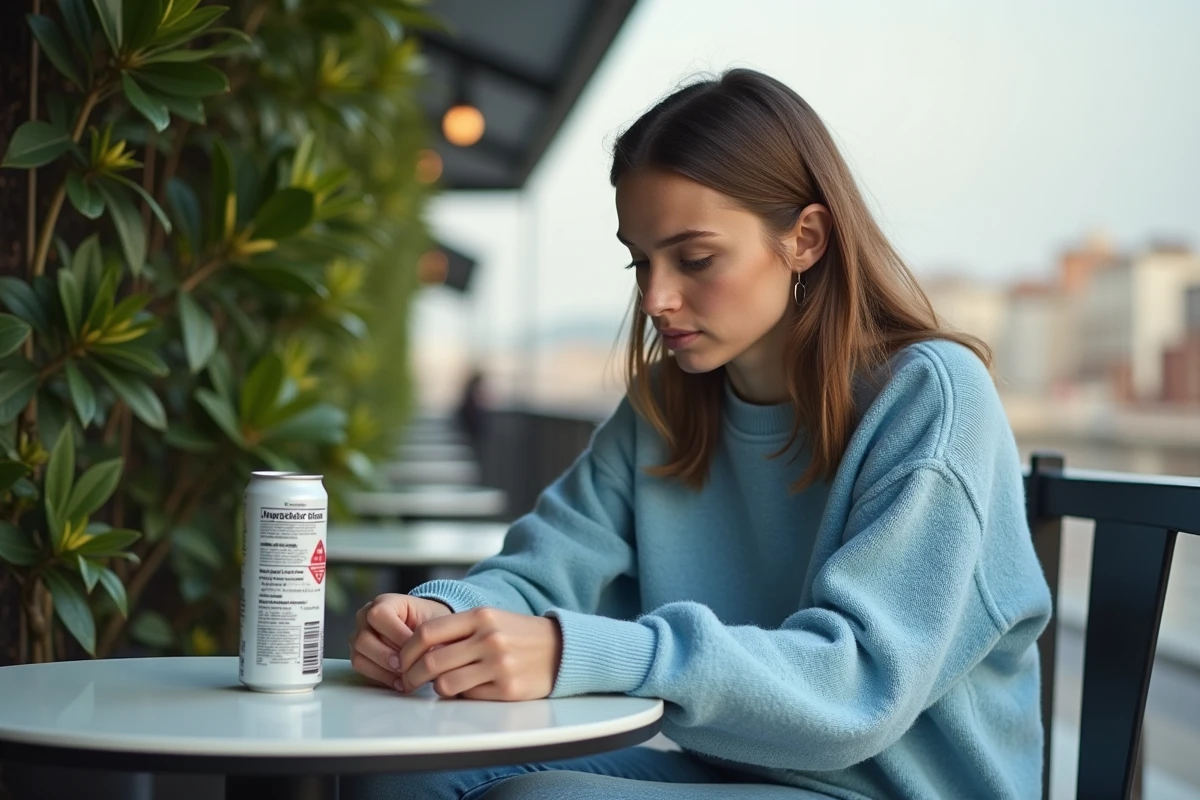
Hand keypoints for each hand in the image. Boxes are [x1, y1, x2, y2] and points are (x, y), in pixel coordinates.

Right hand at [348, 593, 452, 687]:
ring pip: (359, 656)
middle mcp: (365, 617)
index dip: (395, 634)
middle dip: (387, 656)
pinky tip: (399, 681)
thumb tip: (432, 653)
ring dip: (383, 669)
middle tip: (406, 666)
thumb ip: (430, 634)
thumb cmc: (429, 622)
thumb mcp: (434, 622)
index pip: (378, 615)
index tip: (414, 647)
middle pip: (364, 639)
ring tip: (405, 676)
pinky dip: (380, 677)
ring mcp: (358, 636)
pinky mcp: (359, 654)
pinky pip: (361, 668)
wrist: (425, 630)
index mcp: (384, 602)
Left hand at [397, 607, 561, 700]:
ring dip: (436, 688)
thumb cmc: (516, 634)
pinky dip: (462, 695)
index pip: (427, 633)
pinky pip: (468, 697)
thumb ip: (457, 630)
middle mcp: (489, 638)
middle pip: (431, 662)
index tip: (401, 661)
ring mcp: (499, 665)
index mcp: (480, 616)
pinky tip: (468, 688)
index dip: (406, 651)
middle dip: (411, 676)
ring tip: (439, 685)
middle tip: (407, 682)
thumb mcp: (489, 619)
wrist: (559, 648)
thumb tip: (418, 652)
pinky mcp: (508, 689)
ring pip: (445, 684)